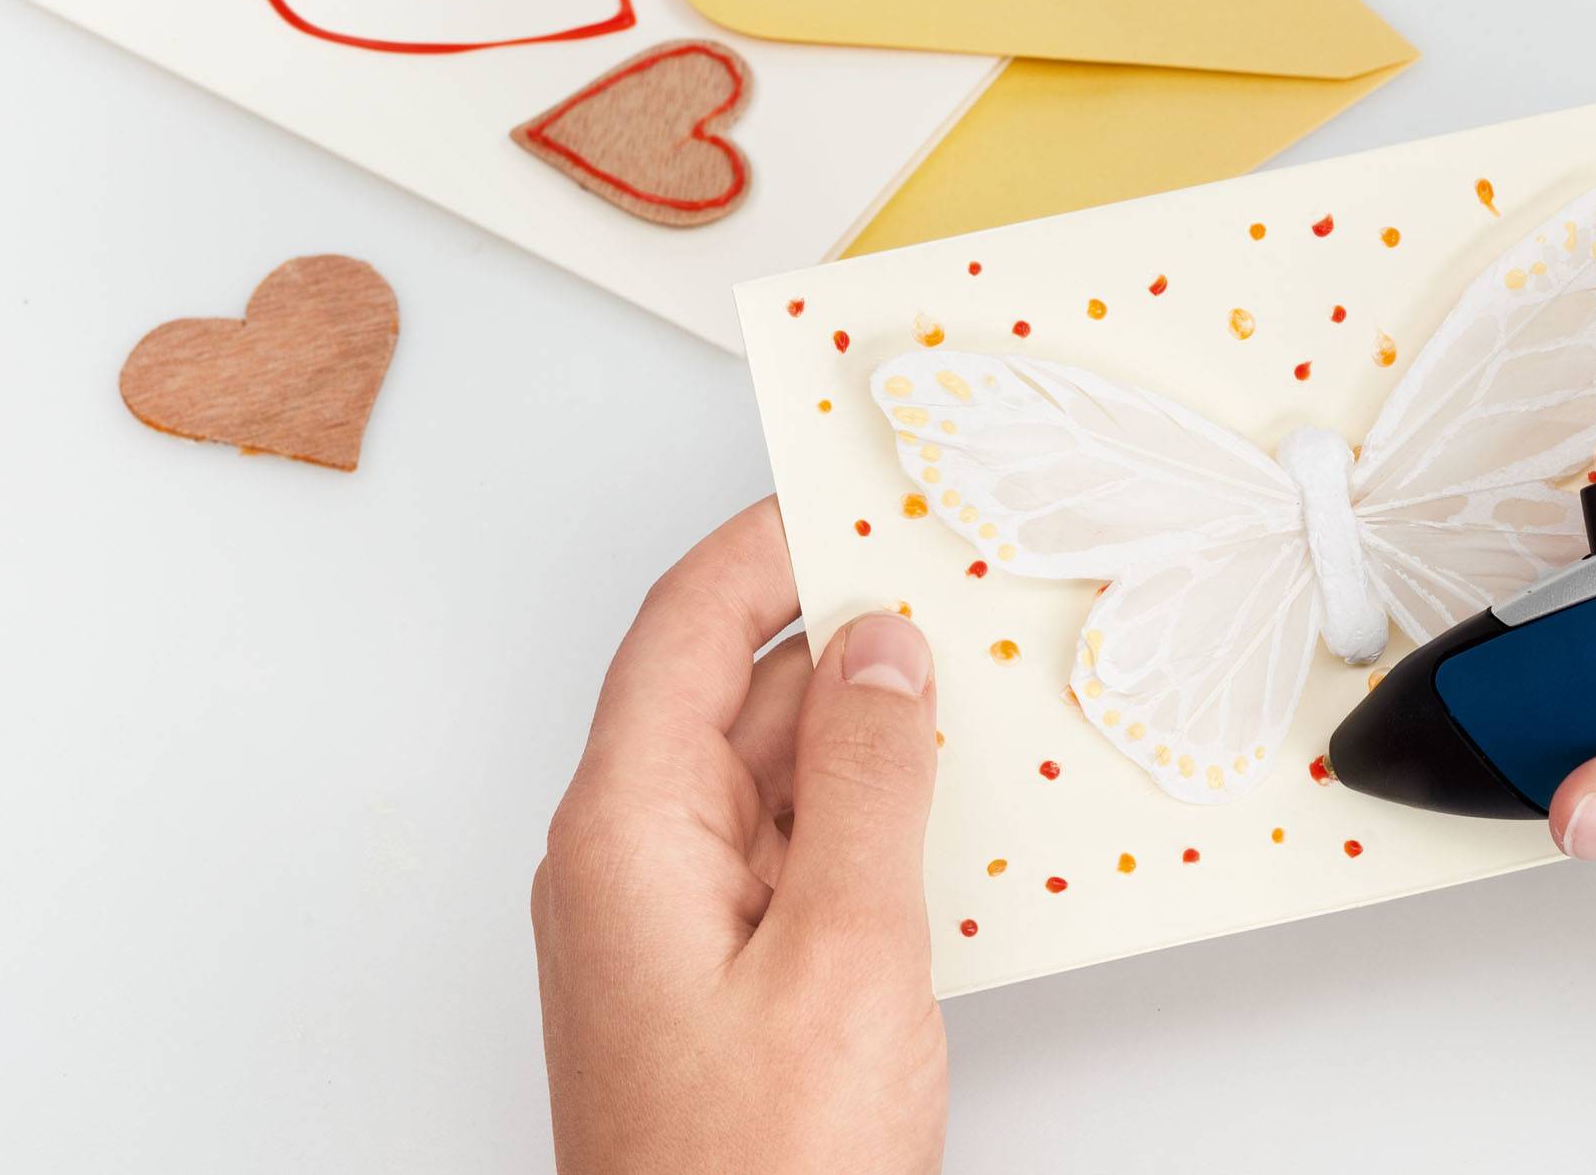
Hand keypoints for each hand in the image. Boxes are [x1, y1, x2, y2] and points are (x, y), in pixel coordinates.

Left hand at [532, 498, 946, 1174]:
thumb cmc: (751, 1174)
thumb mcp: (842, 951)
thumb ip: (866, 782)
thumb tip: (880, 652)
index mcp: (626, 829)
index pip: (686, 628)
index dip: (767, 543)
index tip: (848, 490)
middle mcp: (634, 862)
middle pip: (730, 692)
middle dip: (836, 628)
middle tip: (944, 574)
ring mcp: (678, 923)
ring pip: (773, 772)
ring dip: (864, 725)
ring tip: (969, 680)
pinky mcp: (726, 977)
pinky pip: (794, 850)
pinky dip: (866, 811)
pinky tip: (944, 808)